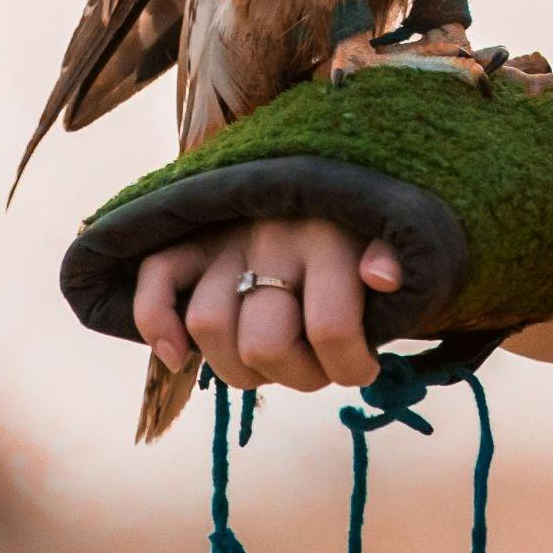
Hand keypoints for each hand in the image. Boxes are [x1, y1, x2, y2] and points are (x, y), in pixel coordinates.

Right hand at [133, 217, 404, 392]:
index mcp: (333, 238)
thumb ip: (396, 258)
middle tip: (316, 367)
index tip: (362, 367)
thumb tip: (382, 276)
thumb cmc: (363, 231)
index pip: (330, 327)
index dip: (347, 368)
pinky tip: (178, 358)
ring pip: (208, 325)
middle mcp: (276, 237)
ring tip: (273, 362)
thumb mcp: (396, 240)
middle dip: (295, 376)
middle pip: (263, 344)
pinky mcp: (192, 240)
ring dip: (239, 368)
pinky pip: (156, 279)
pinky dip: (157, 325)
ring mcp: (228, 239)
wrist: (327, 176)